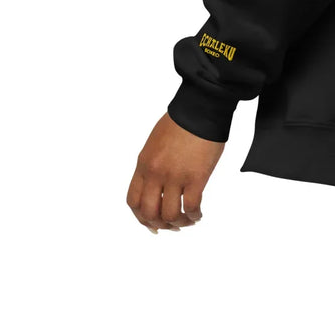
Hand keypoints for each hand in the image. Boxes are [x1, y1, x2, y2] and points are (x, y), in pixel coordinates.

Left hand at [127, 112, 224, 233]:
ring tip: (188, 221)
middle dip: (160, 224)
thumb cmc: (181, 121)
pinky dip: (194, 215)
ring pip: (170, 214)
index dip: (141, 217)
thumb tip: (157, 184)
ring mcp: (175, 176)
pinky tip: (198, 214)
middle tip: (171, 226)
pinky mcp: (196, 176)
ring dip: (179, 222)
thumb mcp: (155, 143)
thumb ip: (152, 164)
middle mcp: (156, 173)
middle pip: (149, 212)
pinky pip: (191, 206)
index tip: (151, 223)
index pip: (134, 201)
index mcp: (144, 165)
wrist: (201, 108)